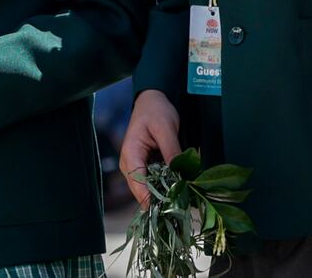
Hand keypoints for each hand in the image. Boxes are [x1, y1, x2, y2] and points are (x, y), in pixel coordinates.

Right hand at [119, 89, 181, 208]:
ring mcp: (136, 166)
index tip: (170, 208)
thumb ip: (172, 151)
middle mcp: (129, 163)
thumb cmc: (156, 111)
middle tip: (180, 211)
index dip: (152, 198)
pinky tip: (178, 193)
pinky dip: (164, 188)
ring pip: (147, 189)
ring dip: (162, 197)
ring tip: (182, 204)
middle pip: (141, 191)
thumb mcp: (166, 128)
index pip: (137, 183)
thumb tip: (180, 174)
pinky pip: (153, 183)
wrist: (152, 101)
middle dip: (159, 201)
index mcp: (130, 153)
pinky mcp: (145, 166)